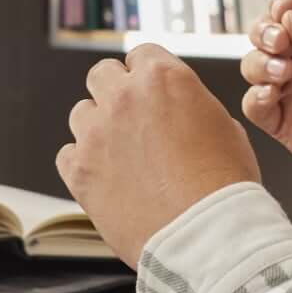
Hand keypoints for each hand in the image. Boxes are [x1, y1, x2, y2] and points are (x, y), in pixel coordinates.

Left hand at [55, 46, 263, 265]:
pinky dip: (83, 164)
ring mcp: (96, 134)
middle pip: (101, 74)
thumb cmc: (224, 189)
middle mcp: (124, 98)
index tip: (149, 91)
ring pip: (81, 113)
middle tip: (131, 118)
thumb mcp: (224, 128)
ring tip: (122, 156)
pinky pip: (67, 154)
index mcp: (164, 78)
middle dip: (115, 92)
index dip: (147, 74)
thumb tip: (179, 113)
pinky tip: (106, 179)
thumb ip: (191, 108)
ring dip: (97, 128)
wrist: (207, 238)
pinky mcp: (79, 171)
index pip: (140, 54)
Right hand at [237, 0, 291, 179]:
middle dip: (264, 32)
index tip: (283, 12)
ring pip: (254, 65)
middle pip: (267, 32)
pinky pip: (255, 106)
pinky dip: (255, 97)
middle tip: (279, 42)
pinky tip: (271, 94)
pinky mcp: (285, 122)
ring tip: (283, 72)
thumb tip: (290, 19)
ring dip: (260, 63)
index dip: (284, 3)